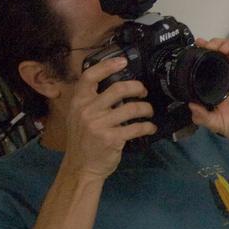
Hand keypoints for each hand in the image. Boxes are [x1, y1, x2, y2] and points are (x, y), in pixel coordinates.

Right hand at [59, 56, 155, 179]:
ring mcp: (99, 125)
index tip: (122, 61)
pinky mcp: (112, 138)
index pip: (90, 76)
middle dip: (137, 88)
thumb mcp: (78, 117)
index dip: (107, 65)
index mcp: (79, 102)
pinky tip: (150, 127)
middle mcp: (87, 110)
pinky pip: (137, 127)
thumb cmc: (83, 140)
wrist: (81, 167)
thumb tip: (115, 87)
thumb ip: (91, 101)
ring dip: (146, 108)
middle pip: (118, 89)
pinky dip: (148, 126)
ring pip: (132, 108)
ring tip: (149, 111)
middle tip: (143, 92)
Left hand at [189, 39, 228, 152]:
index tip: (197, 45)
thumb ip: (203, 117)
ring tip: (220, 48)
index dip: (206, 51)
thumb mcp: (217, 123)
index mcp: (223, 83)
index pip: (214, 61)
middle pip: (226, 50)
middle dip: (216, 43)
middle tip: (208, 46)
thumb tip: (189, 106)